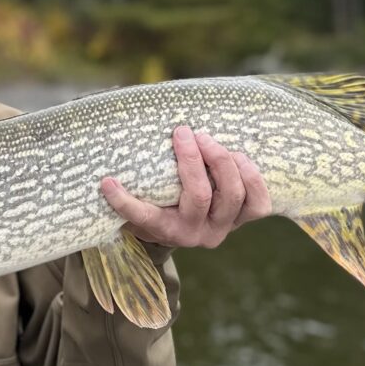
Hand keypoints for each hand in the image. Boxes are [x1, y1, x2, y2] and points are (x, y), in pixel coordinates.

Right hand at [99, 126, 271, 248]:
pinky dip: (252, 177)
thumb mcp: (139, 193)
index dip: (124, 201)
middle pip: (198, 197)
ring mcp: (222, 228)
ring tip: (207, 140)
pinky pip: (258, 204)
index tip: (108, 182)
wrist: (183, 223)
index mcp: (163, 230)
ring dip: (222, 161)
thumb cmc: (155, 199)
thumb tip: (106, 135)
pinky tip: (238, 156)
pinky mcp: (243, 220)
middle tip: (182, 131)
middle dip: (191, 159)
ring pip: (232, 196)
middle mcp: (193, 234)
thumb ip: (127, 174)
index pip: (142, 217)